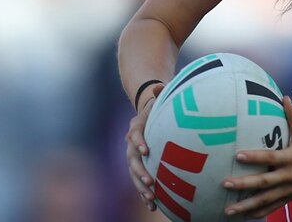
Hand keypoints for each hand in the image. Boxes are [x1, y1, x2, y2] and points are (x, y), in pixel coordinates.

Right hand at [124, 83, 163, 211]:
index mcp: (136, 125)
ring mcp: (134, 155)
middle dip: (140, 172)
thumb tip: (160, 86)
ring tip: (151, 199)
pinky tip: (154, 206)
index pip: (134, 134)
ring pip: (134, 173)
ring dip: (141, 187)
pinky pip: (139, 180)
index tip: (145, 150)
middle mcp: (131, 142)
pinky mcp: (139, 165)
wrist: (147, 110)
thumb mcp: (158, 95)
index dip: (138, 142)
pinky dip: (144, 193)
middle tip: (150, 182)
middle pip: (131, 159)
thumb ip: (159, 92)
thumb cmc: (157, 102)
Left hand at [222, 96, 291, 219]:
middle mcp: (290, 175)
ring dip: (247, 206)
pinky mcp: (291, 197)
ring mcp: (290, 189)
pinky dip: (260, 213)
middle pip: (264, 182)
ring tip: (229, 210)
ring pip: (266, 199)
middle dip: (244, 184)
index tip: (238, 155)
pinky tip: (245, 217)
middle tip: (225, 184)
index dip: (255, 157)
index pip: (270, 158)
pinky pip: (274, 207)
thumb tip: (282, 97)